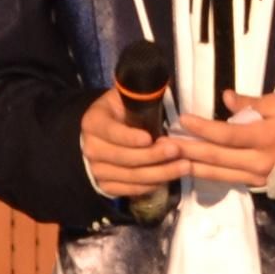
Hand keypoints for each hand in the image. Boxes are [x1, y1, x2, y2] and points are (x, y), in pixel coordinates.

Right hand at [79, 86, 187, 201]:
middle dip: (153, 156)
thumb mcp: (124, 98)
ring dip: (159, 173)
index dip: (130, 137)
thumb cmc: (119, 113)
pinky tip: (168, 178)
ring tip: (183, 166)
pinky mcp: (106, 186)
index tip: (150, 137)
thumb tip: (161, 84)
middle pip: (124, 157)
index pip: (111, 132)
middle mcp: (91, 148)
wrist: (100, 135)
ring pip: (131, 176)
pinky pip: (130, 190)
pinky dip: (150, 186)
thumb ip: (139, 94)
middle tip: (177, 150)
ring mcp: (97, 170)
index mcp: (94, 122)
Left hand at [172, 89, 274, 191]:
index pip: (228, 135)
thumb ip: (251, 103)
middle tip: (162, 144)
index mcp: (266, 138)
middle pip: (217, 158)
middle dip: (187, 151)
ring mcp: (257, 177)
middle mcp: (259, 162)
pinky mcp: (255, 184)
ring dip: (191, 164)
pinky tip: (187, 166)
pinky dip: (205, 172)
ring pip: (217, 173)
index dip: (204, 128)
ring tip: (167, 157)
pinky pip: (225, 178)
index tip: (183, 119)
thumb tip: (226, 98)